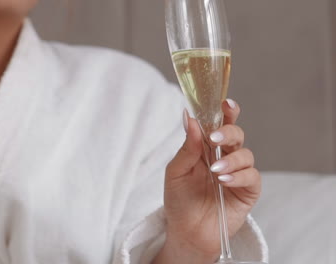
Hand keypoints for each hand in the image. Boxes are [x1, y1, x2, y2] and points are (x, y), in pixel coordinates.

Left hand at [153, 99, 260, 263]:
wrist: (187, 231)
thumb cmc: (179, 200)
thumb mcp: (176, 171)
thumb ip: (187, 147)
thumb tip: (190, 118)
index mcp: (206, 148)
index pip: (219, 124)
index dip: (226, 112)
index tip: (225, 103)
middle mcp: (224, 156)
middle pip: (236, 134)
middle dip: (229, 132)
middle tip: (215, 138)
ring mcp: (238, 173)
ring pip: (246, 154)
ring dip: (231, 159)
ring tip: (215, 171)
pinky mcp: (248, 190)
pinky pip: (251, 176)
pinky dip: (239, 176)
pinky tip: (224, 182)